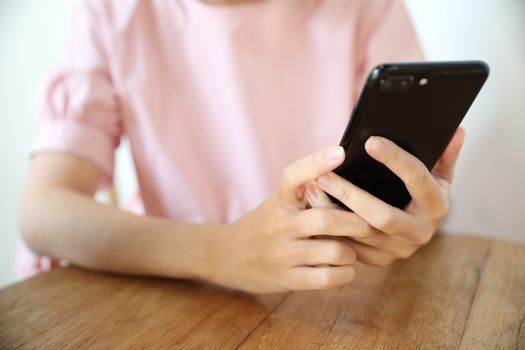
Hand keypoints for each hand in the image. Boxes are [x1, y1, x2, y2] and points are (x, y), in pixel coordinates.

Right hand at [203, 146, 358, 292]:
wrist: (225, 256)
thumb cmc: (264, 225)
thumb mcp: (278, 203)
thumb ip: (307, 193)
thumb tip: (349, 180)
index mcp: (279, 201)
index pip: (295, 175)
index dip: (317, 162)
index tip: (340, 151)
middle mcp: (280, 225)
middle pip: (326, 219)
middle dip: (358, 223)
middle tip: (372, 225)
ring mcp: (282, 254)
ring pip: (333, 250)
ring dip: (352, 252)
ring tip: (352, 251)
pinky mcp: (287, 279)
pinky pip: (326, 278)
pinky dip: (344, 274)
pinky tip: (344, 269)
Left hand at [306, 127, 465, 265]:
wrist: (410, 229)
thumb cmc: (420, 193)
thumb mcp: (436, 174)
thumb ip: (443, 154)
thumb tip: (456, 130)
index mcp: (437, 206)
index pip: (417, 179)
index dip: (395, 159)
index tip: (370, 141)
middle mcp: (421, 232)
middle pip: (382, 216)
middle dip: (350, 194)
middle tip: (323, 174)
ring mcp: (399, 250)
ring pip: (361, 233)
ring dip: (332, 211)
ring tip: (311, 187)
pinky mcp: (379, 260)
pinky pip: (350, 246)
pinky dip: (330, 227)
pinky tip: (312, 208)